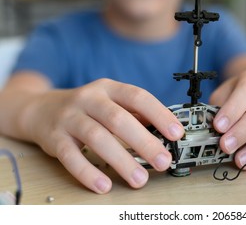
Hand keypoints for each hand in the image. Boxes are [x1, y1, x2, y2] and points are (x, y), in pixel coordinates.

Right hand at [23, 78, 183, 192]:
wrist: (42, 109)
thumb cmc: (86, 108)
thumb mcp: (110, 101)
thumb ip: (135, 113)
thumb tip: (164, 130)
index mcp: (109, 88)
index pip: (138, 97)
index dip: (159, 114)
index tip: (177, 133)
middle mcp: (89, 99)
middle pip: (119, 119)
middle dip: (144, 142)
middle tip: (163, 160)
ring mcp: (70, 117)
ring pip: (97, 137)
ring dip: (121, 160)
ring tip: (139, 178)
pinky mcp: (54, 138)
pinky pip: (70, 156)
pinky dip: (88, 172)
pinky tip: (104, 184)